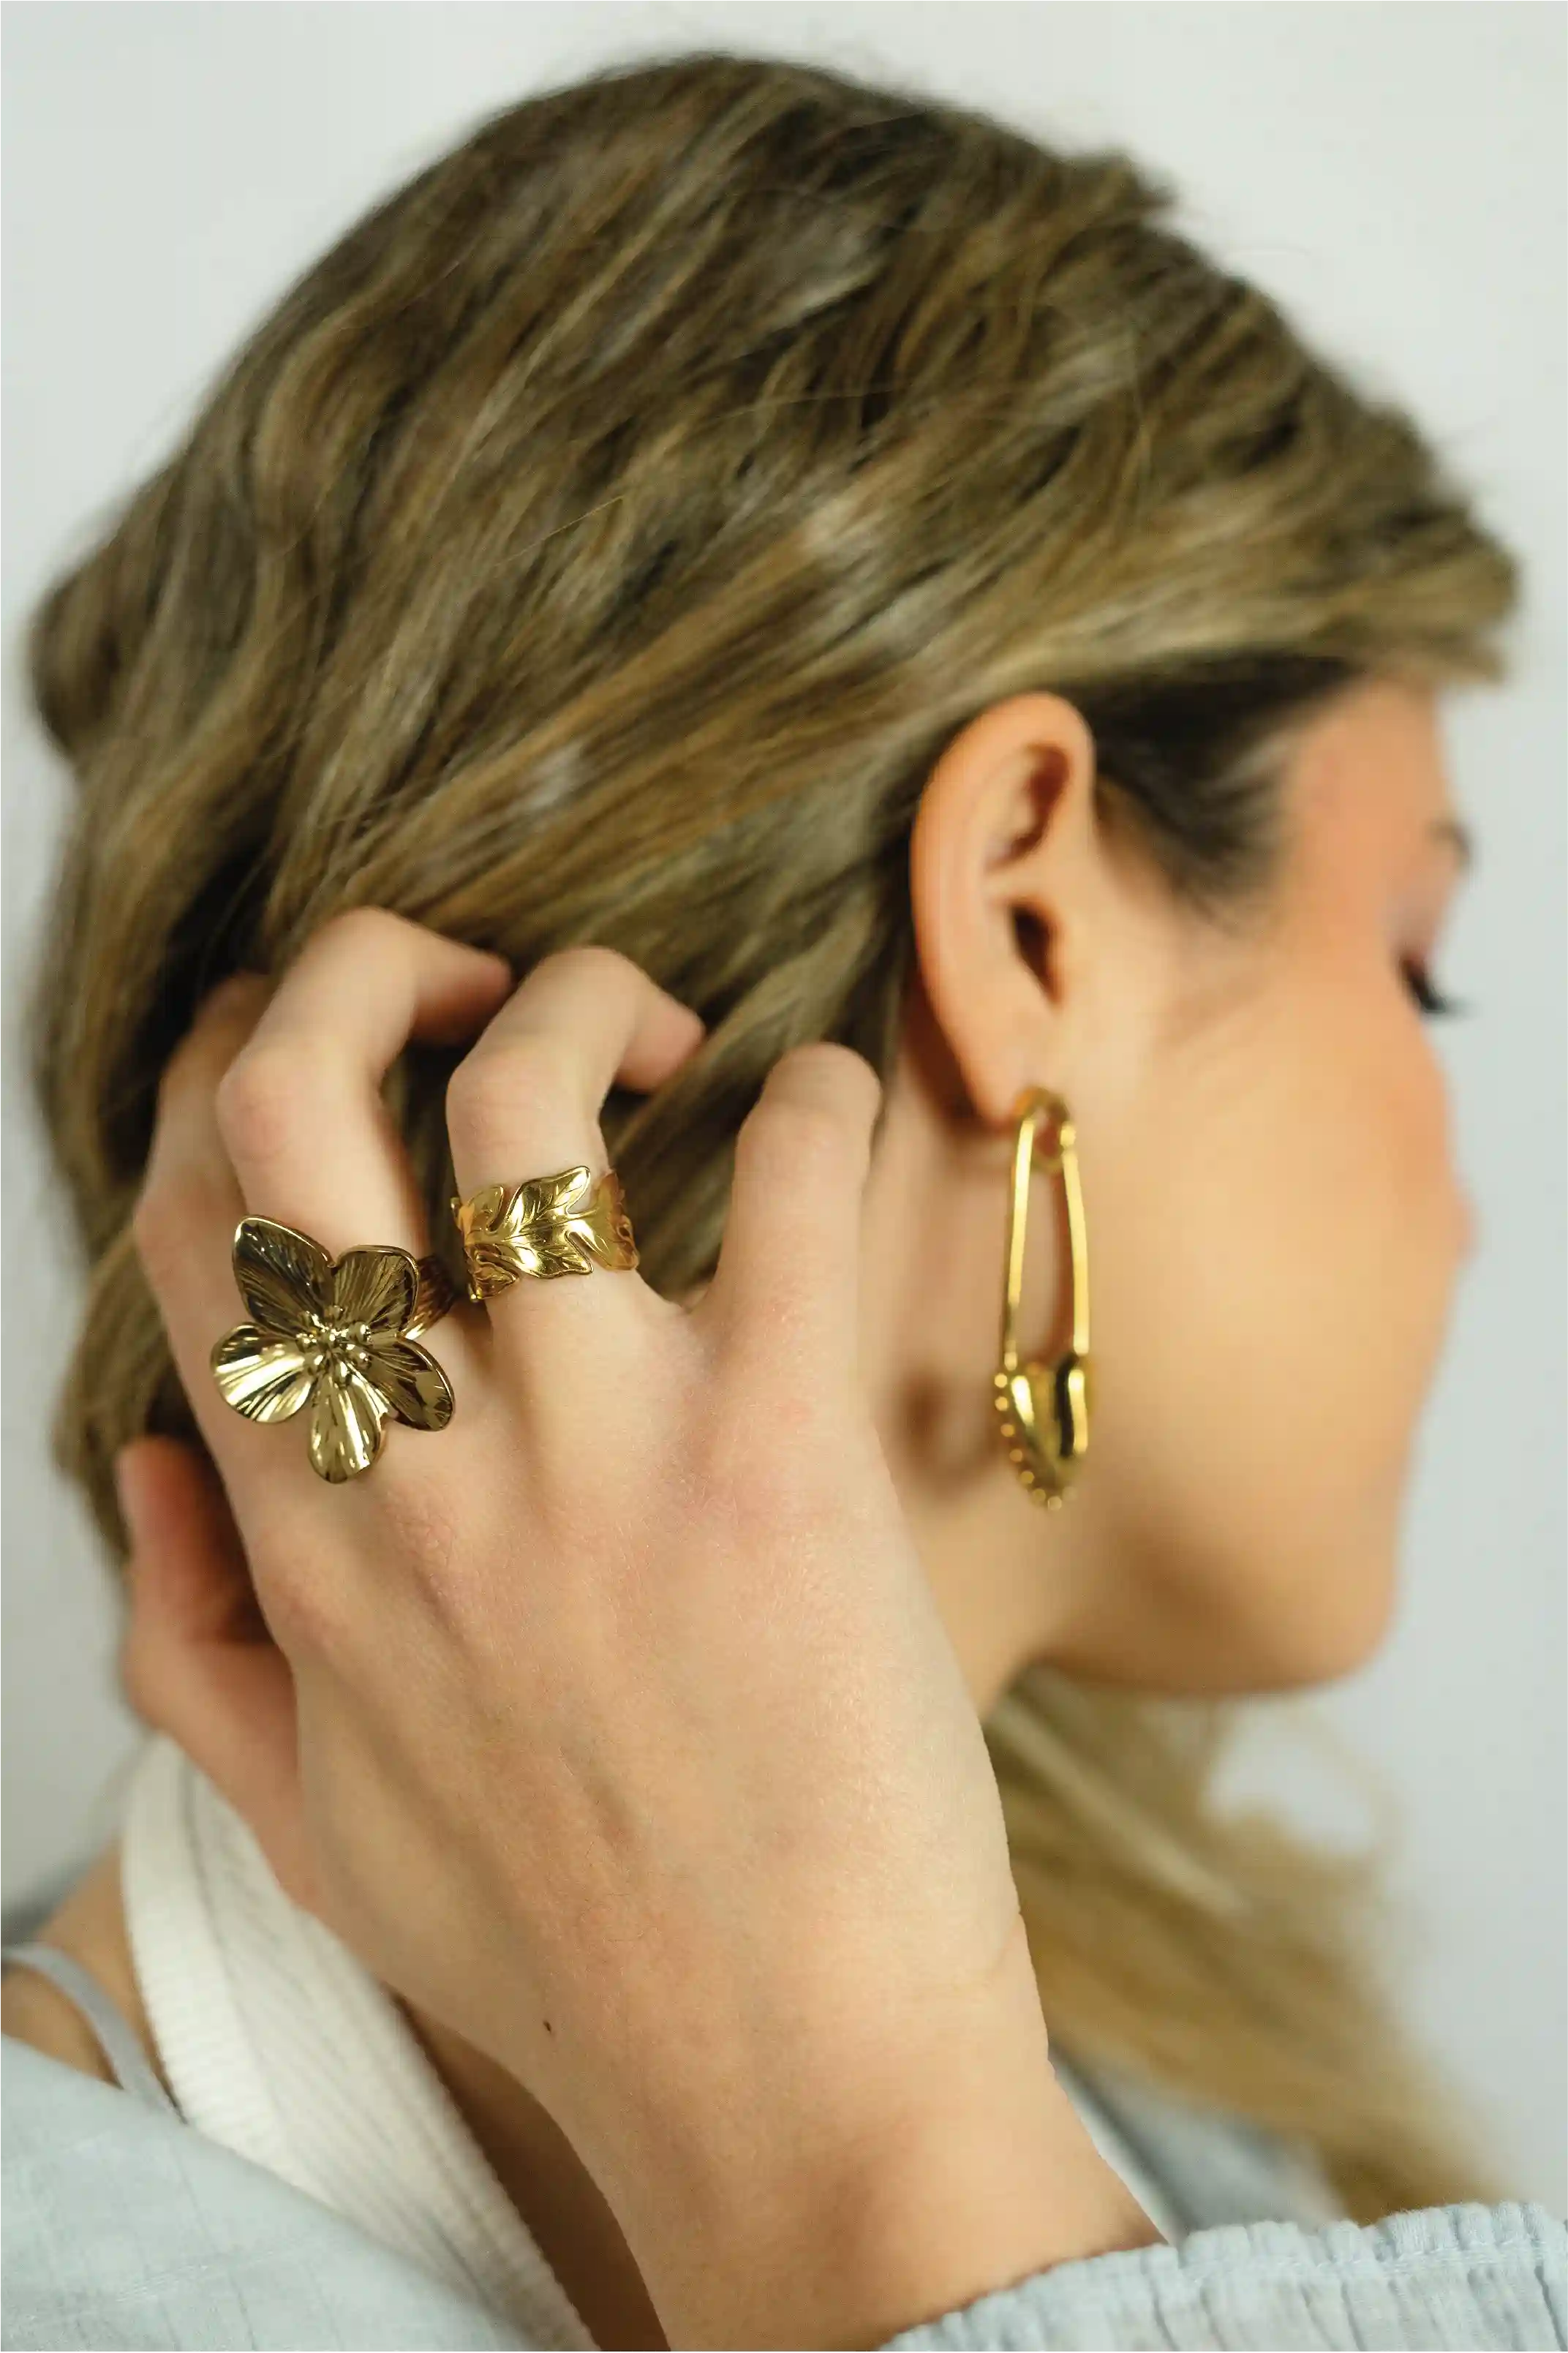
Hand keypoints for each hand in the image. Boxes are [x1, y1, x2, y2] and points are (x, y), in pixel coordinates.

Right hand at [117, 910, 1157, 2347]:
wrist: (782, 2081)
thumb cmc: (557, 1954)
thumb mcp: (311, 1822)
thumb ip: (193, 1642)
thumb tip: (141, 1453)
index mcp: (305, 1540)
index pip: (189, 1224)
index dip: (230, 1070)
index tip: (314, 1030)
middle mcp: (420, 1471)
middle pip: (297, 1105)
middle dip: (359, 968)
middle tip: (465, 967)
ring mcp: (599, 1456)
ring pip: (521, 1108)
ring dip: (580, 1003)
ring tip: (650, 1031)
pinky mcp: (782, 1462)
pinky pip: (786, 1193)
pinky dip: (811, 1101)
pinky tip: (819, 1106)